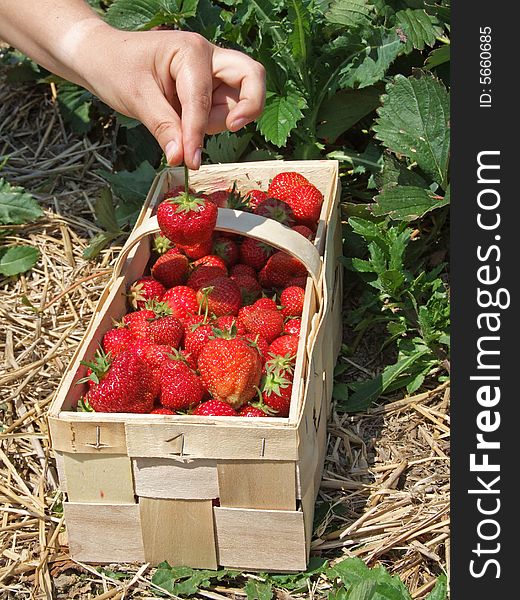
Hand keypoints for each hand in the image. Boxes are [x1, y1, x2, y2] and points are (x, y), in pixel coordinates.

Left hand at [76, 27, 265, 168]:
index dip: (197, 133)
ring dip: (220, 121)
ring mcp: (212, 74)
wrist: (102, 58)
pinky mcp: (209, 89)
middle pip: (251, 77)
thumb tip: (181, 158)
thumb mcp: (137, 99)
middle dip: (249, 106)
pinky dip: (211, 123)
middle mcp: (209, 58)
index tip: (190, 161)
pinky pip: (224, 110)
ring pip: (238, 101)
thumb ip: (164, 128)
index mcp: (191, 51)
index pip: (202, 99)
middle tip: (232, 127)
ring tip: (183, 126)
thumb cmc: (116, 67)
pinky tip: (187, 126)